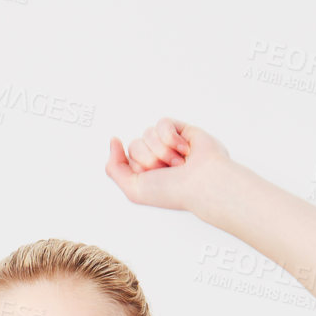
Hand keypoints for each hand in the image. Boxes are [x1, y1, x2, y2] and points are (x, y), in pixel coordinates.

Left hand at [105, 117, 229, 212]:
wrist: (202, 183)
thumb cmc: (173, 191)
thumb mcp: (133, 189)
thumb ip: (114, 168)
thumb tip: (113, 140)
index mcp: (145, 173)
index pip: (125, 158)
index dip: (139, 167)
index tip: (155, 178)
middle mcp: (156, 158)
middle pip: (135, 145)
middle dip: (150, 159)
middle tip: (169, 171)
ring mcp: (168, 144)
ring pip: (148, 133)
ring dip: (162, 150)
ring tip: (180, 163)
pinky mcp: (181, 130)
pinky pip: (162, 123)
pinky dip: (171, 137)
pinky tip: (185, 149)